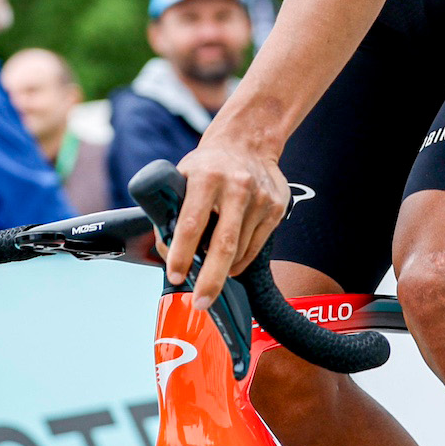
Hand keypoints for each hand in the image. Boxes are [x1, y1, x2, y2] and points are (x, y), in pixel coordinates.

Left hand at [169, 131, 288, 309]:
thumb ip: (173, 211)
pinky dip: (240, 261)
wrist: (247, 142)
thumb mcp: (181, 176)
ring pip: (240, 251)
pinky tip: (230, 261)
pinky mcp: (276, 208)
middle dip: (210, 279)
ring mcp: (260, 198)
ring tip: (210, 275)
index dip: (181, 252)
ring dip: (223, 270)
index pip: (191, 222)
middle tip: (200, 303)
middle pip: (223, 244)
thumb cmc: (206, 166)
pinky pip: (255, 248)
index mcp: (205, 176)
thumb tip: (168, 254)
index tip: (175, 275)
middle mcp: (236, 187)